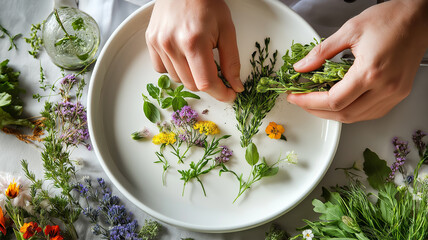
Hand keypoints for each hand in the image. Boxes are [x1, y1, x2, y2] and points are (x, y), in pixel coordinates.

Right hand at [145, 0, 243, 102]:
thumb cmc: (207, 3)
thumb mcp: (227, 30)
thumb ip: (232, 61)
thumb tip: (235, 86)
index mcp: (194, 42)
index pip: (206, 82)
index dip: (221, 93)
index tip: (230, 95)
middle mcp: (172, 45)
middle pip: (192, 84)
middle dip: (208, 83)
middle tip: (218, 73)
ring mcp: (159, 44)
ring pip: (178, 79)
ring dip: (192, 76)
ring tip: (199, 57)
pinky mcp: (151, 42)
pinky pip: (163, 69)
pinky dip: (176, 69)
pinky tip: (183, 56)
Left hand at [288, 0, 427, 122]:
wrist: (420, 18)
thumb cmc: (391, 19)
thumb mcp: (349, 30)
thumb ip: (322, 52)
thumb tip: (301, 67)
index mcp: (370, 72)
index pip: (333, 100)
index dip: (309, 102)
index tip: (295, 97)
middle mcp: (384, 88)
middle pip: (343, 114)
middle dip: (316, 111)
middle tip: (301, 101)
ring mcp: (394, 94)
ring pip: (356, 117)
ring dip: (332, 114)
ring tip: (316, 103)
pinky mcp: (398, 94)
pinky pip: (370, 113)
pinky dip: (351, 112)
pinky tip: (340, 103)